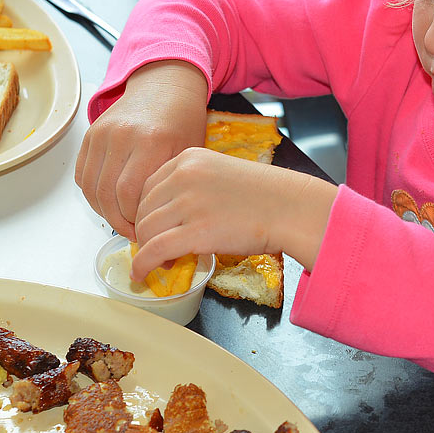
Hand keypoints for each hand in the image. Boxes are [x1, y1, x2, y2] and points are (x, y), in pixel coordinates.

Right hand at [75, 61, 207, 237]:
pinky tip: (110, 203)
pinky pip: (82, 174)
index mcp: (151, 142)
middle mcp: (122, 136)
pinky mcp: (90, 134)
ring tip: (122, 221)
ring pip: (90, 187)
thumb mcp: (188, 153)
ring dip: (103, 211)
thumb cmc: (183, 121)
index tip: (147, 230)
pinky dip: (92, 195)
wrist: (165, 86)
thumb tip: (157, 224)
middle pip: (106, 194)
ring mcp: (102, 133)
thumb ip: (169, 185)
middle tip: (133, 232)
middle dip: (118, 221)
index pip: (130, 194)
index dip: (134, 219)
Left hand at [131, 146, 337, 278]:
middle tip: (155, 249)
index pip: (147, 186)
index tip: (152, 228)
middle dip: (144, 233)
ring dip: (145, 250)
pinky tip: (142, 273)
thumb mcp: (222, 174)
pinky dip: (142, 264)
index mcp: (189, 159)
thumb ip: (194, 187)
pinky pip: (154, 249)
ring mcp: (188, 203)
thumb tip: (173, 216)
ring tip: (159, 262)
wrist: (291, 208)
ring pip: (146, 230)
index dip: (145, 211)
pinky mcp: (195, 232)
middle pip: (143, 209)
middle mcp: (183, 176)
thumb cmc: (266, 195)